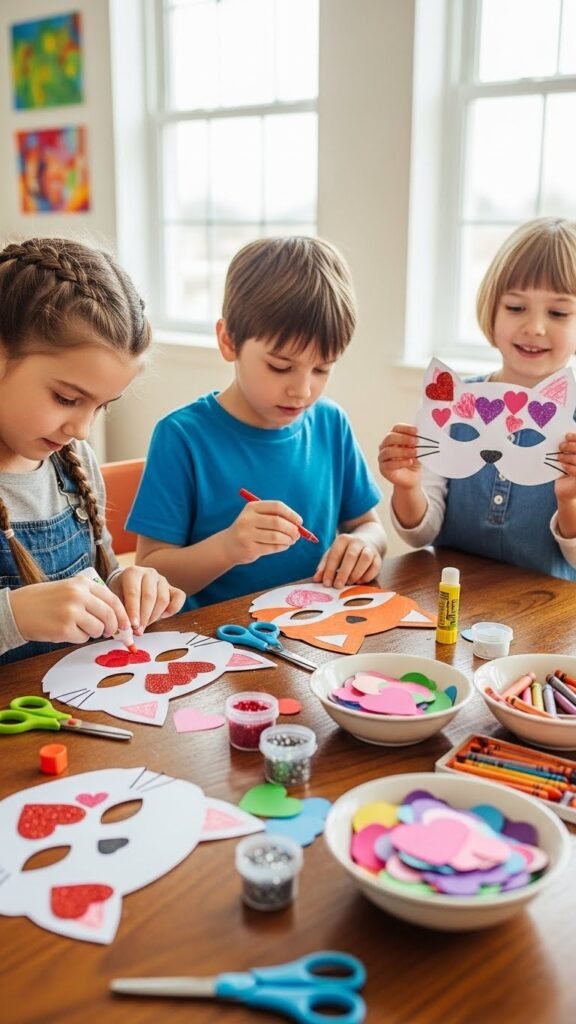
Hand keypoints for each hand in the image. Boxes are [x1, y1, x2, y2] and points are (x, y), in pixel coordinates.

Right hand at [9, 576, 130, 644]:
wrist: (18, 609)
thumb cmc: (45, 600)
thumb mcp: (69, 589)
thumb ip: (91, 598)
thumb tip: (116, 616)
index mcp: (82, 583)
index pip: (113, 599)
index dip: (122, 614)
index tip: (126, 624)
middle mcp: (79, 596)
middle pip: (109, 615)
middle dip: (112, 627)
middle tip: (109, 633)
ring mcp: (72, 612)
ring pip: (98, 629)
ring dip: (93, 633)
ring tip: (80, 628)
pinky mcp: (64, 629)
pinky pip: (82, 638)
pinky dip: (78, 638)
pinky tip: (66, 631)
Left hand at [108, 566, 185, 632]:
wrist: (128, 584)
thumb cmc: (120, 592)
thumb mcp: (116, 599)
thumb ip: (121, 611)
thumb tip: (126, 630)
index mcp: (132, 572)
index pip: (134, 593)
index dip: (133, 611)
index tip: (132, 625)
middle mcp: (149, 573)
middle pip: (149, 597)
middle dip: (144, 617)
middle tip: (138, 631)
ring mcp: (162, 580)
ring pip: (163, 599)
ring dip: (154, 616)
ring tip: (145, 625)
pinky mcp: (172, 587)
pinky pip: (179, 597)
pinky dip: (173, 609)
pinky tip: (163, 616)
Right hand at [222, 499, 300, 565]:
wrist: (228, 546)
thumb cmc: (249, 530)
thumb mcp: (257, 518)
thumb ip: (276, 518)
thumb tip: (298, 526)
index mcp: (252, 507)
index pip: (276, 506)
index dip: (291, 514)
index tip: (299, 522)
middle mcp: (248, 519)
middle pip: (277, 522)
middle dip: (292, 529)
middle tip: (297, 534)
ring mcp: (247, 534)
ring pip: (276, 536)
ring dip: (288, 539)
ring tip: (291, 541)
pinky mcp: (250, 548)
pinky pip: (272, 547)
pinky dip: (282, 547)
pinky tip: (284, 546)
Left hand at [313, 535, 381, 587]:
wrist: (368, 540)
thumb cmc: (345, 551)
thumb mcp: (333, 554)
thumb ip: (324, 566)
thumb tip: (316, 579)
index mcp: (342, 540)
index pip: (335, 554)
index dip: (330, 569)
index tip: (326, 583)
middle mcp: (357, 541)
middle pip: (351, 556)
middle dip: (343, 573)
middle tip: (337, 586)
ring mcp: (369, 548)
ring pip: (365, 559)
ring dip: (356, 573)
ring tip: (349, 583)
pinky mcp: (378, 556)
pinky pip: (375, 566)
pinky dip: (368, 575)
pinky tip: (360, 582)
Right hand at [378, 424, 422, 488]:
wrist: (412, 478)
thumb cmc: (413, 461)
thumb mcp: (417, 449)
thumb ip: (416, 442)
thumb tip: (420, 435)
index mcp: (393, 438)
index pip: (396, 428)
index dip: (406, 428)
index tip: (416, 431)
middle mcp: (385, 446)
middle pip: (390, 437)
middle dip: (404, 438)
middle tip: (416, 441)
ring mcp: (382, 457)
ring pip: (388, 451)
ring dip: (403, 451)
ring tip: (414, 453)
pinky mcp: (383, 468)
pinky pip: (389, 464)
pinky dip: (401, 462)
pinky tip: (410, 462)